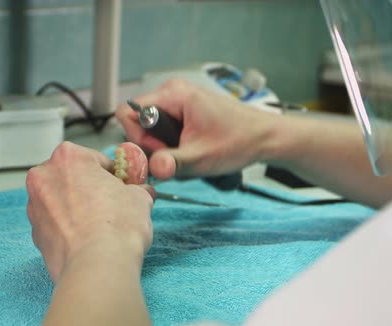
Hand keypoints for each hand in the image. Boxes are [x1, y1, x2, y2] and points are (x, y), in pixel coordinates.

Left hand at [26, 142, 154, 282]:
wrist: (97, 265)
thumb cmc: (115, 226)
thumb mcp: (139, 197)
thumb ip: (137, 189)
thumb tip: (140, 193)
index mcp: (68, 157)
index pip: (96, 159)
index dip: (113, 175)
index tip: (122, 186)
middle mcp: (44, 177)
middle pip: (73, 177)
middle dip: (90, 188)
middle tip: (112, 205)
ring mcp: (36, 206)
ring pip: (61, 200)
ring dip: (78, 208)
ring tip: (100, 225)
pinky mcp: (36, 234)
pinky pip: (56, 224)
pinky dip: (69, 228)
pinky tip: (87, 239)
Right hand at [116, 79, 284, 179]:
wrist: (264, 137)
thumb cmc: (239, 140)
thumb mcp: (201, 157)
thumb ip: (172, 163)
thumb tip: (151, 168)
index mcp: (174, 94)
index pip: (128, 112)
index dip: (138, 137)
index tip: (160, 151)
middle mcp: (173, 91)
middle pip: (138, 121)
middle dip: (152, 145)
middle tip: (177, 157)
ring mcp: (178, 100)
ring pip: (150, 127)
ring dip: (164, 147)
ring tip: (187, 154)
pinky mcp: (184, 110)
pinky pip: (163, 128)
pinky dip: (172, 144)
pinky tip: (190, 151)